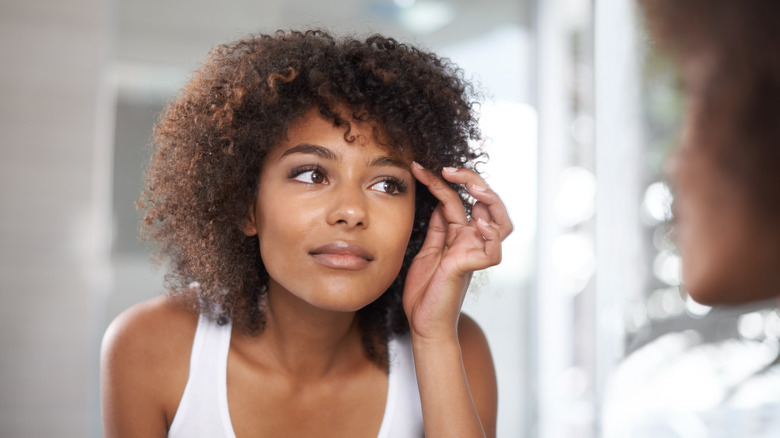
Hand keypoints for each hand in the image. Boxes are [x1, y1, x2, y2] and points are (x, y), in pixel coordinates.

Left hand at [403, 162, 512, 340]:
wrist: (423, 323)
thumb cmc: (425, 291)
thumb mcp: (427, 250)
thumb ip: (437, 227)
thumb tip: (439, 200)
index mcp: (458, 235)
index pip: (457, 199)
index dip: (441, 181)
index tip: (419, 167)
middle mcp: (471, 241)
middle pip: (487, 203)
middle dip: (473, 181)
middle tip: (449, 170)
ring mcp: (474, 253)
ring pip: (501, 222)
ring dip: (490, 200)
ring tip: (472, 187)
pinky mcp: (472, 268)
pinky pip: (493, 250)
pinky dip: (490, 235)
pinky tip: (478, 223)